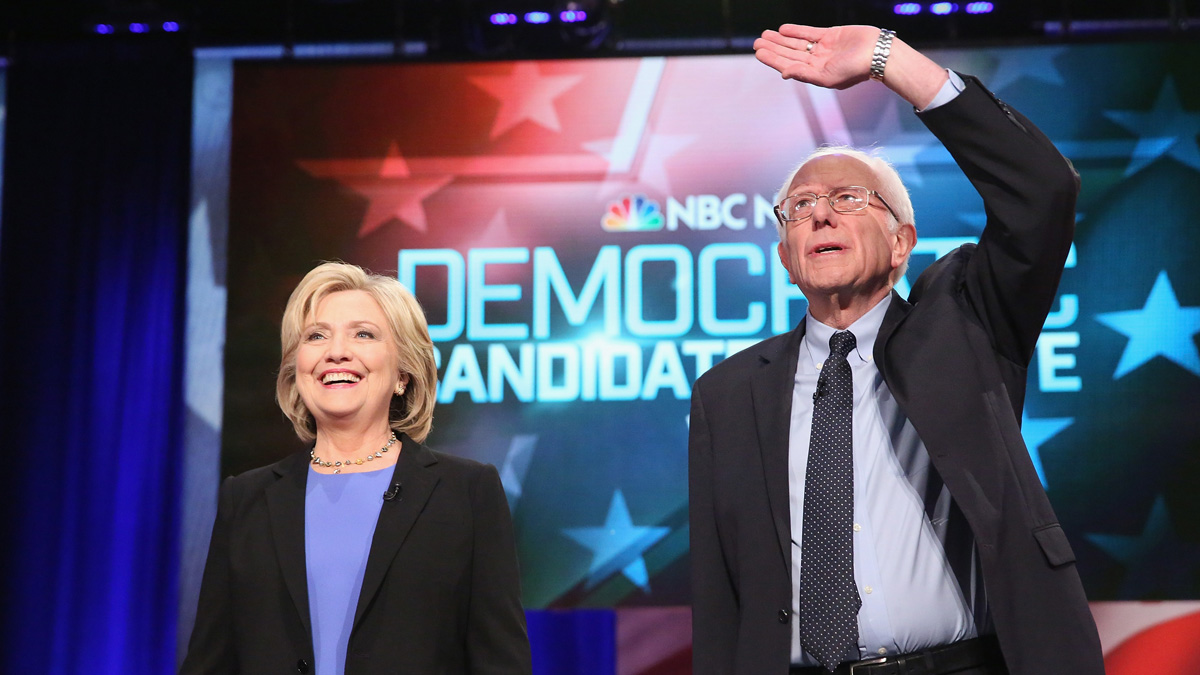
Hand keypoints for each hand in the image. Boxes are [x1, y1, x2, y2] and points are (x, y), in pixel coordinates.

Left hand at [753, 24, 880, 89]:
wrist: (877, 53)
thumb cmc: (855, 70)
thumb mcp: (827, 77)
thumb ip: (804, 74)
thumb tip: (784, 74)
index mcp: (815, 74)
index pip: (789, 65)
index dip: (773, 59)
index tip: (759, 53)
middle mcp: (817, 62)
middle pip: (790, 54)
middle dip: (773, 48)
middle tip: (756, 43)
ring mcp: (824, 48)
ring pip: (796, 43)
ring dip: (781, 39)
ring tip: (765, 35)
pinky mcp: (831, 35)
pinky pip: (809, 32)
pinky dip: (796, 31)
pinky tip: (783, 29)